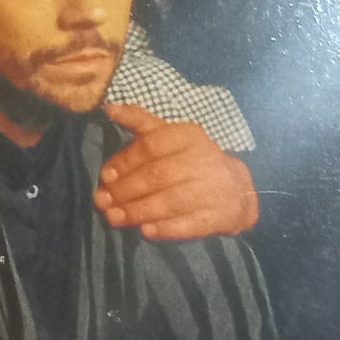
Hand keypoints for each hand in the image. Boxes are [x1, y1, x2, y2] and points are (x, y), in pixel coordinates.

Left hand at [95, 102, 258, 240]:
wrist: (238, 189)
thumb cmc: (191, 159)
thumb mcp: (169, 135)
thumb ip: (139, 121)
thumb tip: (109, 108)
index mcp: (188, 136)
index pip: (152, 146)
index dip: (125, 161)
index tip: (105, 176)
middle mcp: (203, 160)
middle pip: (158, 176)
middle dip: (125, 190)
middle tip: (102, 201)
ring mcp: (214, 189)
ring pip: (170, 201)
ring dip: (138, 211)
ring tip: (113, 217)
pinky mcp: (220, 216)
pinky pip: (190, 224)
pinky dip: (166, 228)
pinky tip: (146, 232)